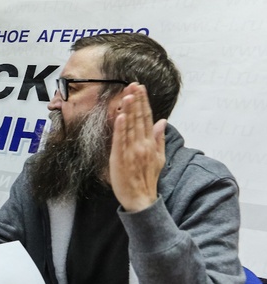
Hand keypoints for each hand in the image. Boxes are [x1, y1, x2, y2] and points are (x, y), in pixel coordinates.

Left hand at [109, 83, 166, 211]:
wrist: (140, 199)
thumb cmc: (147, 179)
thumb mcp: (159, 158)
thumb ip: (159, 139)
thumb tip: (162, 121)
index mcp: (150, 144)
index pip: (147, 118)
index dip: (144, 103)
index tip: (141, 88)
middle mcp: (142, 145)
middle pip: (139, 119)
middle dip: (136, 101)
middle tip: (134, 84)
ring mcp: (131, 151)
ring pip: (130, 126)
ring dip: (129, 109)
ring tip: (128, 94)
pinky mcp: (120, 158)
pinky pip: (120, 140)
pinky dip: (121, 128)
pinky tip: (121, 116)